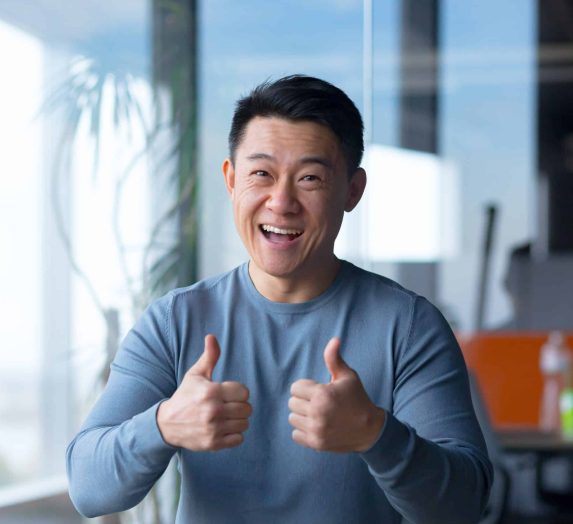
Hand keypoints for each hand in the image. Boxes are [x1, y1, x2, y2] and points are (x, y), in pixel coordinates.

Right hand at [157, 334, 251, 450]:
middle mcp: (213, 411)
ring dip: (238, 421)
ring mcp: (213, 429)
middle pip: (247, 409)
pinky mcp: (213, 444)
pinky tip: (223, 428)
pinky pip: (238, 439)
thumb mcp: (195, 375)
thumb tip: (212, 337)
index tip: (229, 393)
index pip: (244, 392)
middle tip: (228, 406)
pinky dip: (234, 435)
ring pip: (244, 424)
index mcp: (211, 392)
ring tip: (226, 417)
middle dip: (240, 406)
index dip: (238, 392)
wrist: (167, 424)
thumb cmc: (185, 396)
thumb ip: (209, 357)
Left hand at [288, 337, 384, 452]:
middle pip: (292, 402)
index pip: (295, 387)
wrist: (369, 429)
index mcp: (322, 394)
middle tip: (318, 403)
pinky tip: (316, 426)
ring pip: (292, 418)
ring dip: (302, 415)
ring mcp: (316, 430)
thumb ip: (334, 359)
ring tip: (317, 414)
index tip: (317, 390)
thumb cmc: (357, 399)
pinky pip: (295, 434)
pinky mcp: (316, 443)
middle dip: (303, 401)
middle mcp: (317, 412)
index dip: (306, 387)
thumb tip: (334, 339)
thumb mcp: (348, 377)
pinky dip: (303, 430)